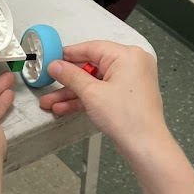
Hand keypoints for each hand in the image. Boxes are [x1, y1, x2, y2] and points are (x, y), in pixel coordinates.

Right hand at [39, 41, 168, 159]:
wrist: (144, 145)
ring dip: (72, 93)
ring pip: (94, 82)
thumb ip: (71, 76)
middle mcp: (131, 64)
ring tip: (50, 102)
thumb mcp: (91, 93)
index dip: (68, 54)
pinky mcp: (126, 96)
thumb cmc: (127, 117)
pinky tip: (64, 107)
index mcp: (127, 56)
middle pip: (91, 67)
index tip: (51, 59)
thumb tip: (55, 65)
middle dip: (67, 80)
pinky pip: (101, 92)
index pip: (92, 48)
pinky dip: (85, 99)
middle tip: (48, 82)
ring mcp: (129, 81)